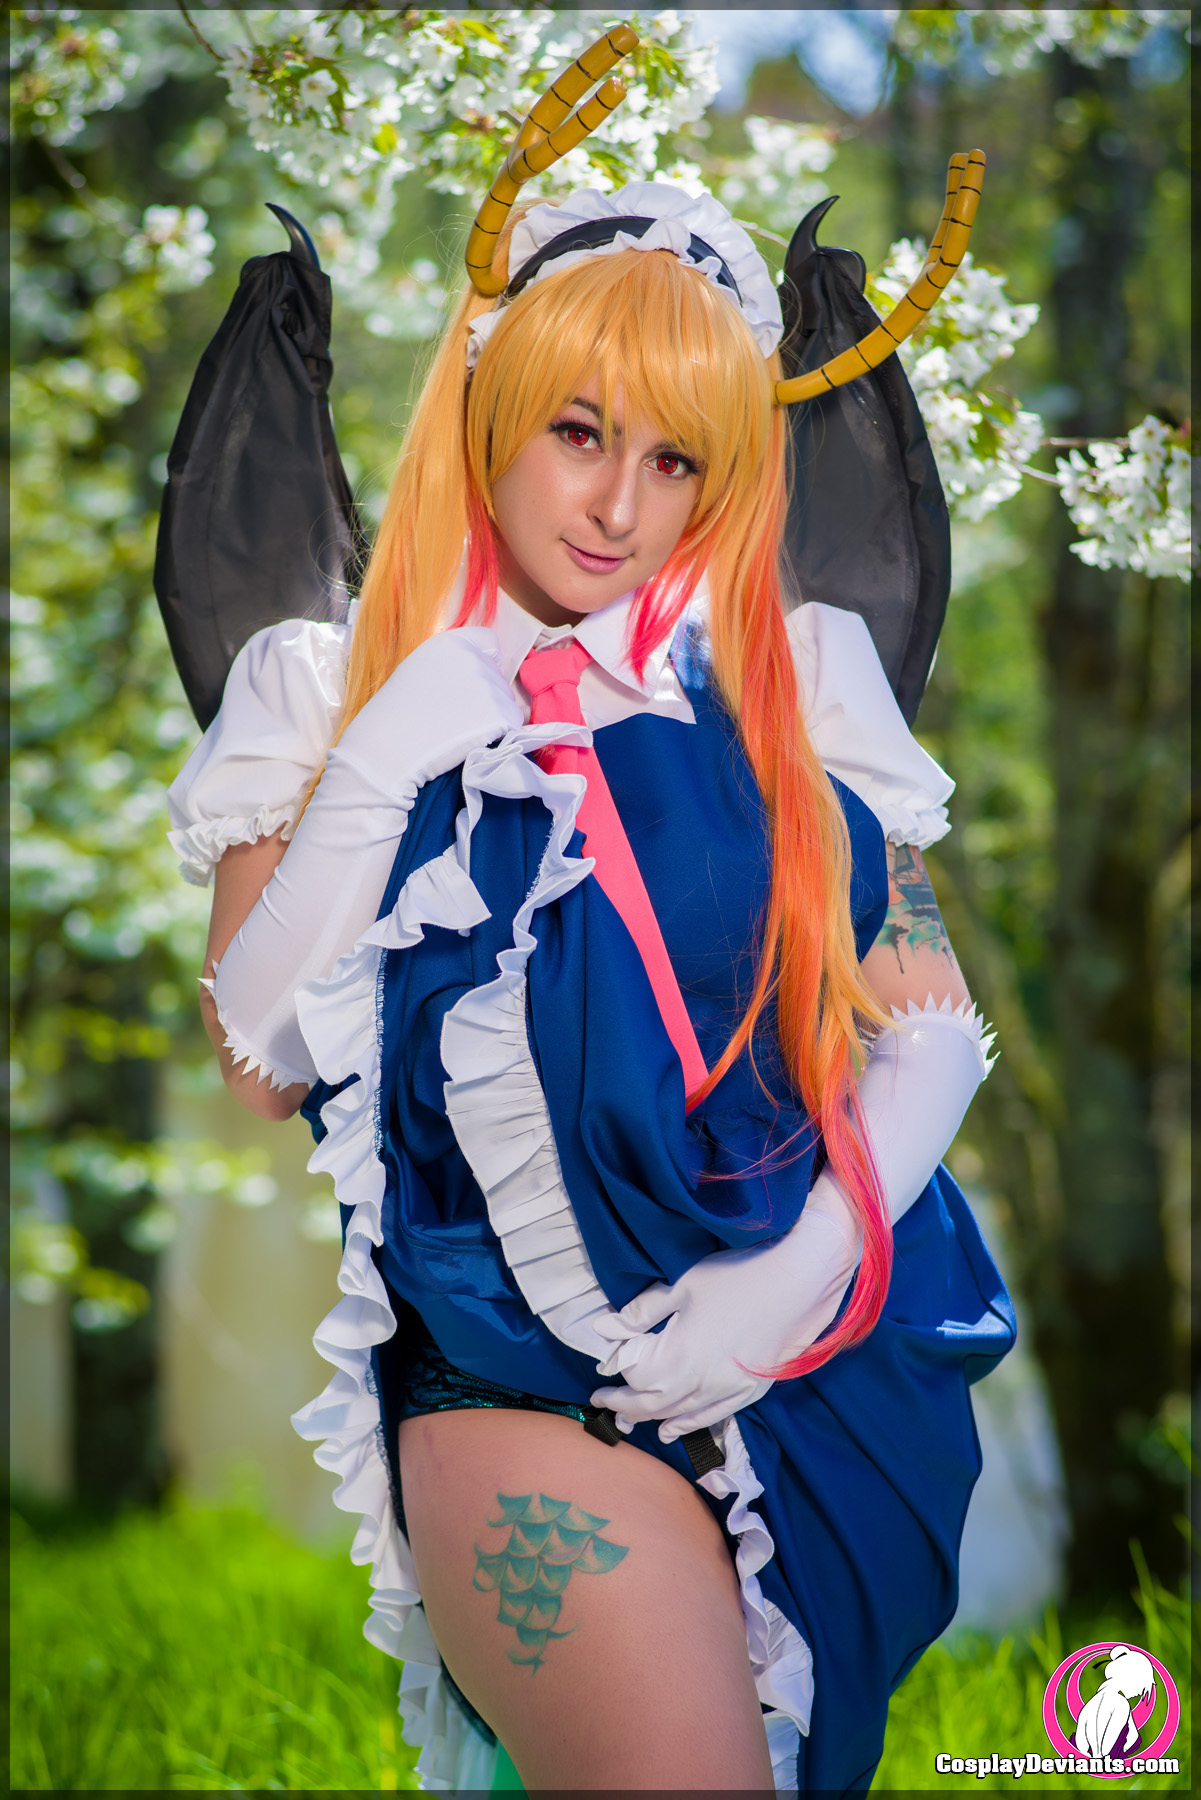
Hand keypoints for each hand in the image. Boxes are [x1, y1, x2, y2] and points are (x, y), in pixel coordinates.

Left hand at [589, 1185, 859, 1441]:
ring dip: (654, 1420)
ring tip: (632, 1421)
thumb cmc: (738, 1276)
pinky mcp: (752, 1389)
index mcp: (678, 1359)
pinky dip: (691, 1425)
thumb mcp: (683, 1286)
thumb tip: (607, 1327)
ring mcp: (729, 1390)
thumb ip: (643, 1311)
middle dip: (626, 1406)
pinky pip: (714, 1416)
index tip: (601, 1373)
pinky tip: (677, 1428)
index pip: (636, 1379)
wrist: (799, 1281)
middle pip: (654, 1405)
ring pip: (682, 1416)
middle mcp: (700, 1384)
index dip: (616, 1376)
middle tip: (604, 1405)